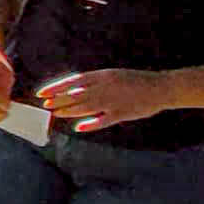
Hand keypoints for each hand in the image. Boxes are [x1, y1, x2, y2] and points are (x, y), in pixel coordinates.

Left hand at [36, 68, 173, 130]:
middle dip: (59, 100)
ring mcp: (114, 100)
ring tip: (56, 114)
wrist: (161, 87)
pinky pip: (103, 120)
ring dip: (69, 111)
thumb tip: (72, 89)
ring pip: (86, 107)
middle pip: (76, 94)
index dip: (56, 87)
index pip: (73, 80)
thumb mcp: (113, 76)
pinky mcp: (123, 113)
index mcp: (103, 76)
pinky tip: (79, 127)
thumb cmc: (135, 82)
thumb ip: (94, 83)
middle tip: (45, 106)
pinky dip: (91, 124)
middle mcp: (106, 86)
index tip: (42, 93)